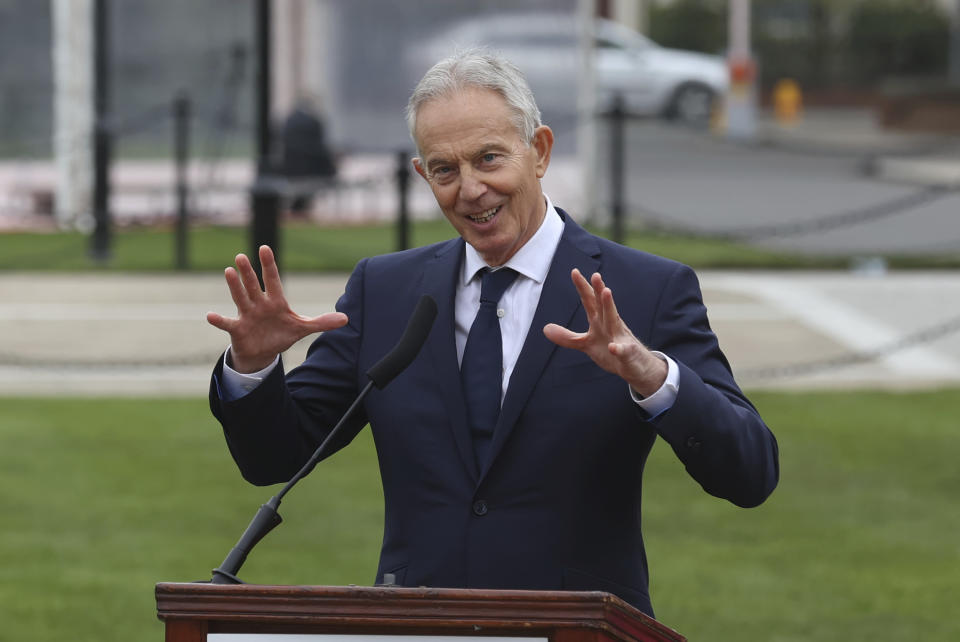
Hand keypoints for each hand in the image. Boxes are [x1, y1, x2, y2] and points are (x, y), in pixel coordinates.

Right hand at [206, 245, 347, 372]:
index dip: (269, 264)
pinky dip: (219, 320)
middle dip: (248, 272)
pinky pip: (227, 323)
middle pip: (253, 285)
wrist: (264, 353)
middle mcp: (259, 304)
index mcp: (276, 301)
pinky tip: (210, 315)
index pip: (272, 279)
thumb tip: (346, 319)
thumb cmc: (281, 334)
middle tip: (241, 256)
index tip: (264, 248)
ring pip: (240, 298)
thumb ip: (322, 322)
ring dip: (235, 286)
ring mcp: (247, 315)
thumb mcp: (303, 328)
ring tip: (228, 271)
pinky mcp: (238, 329)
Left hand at [543, 269, 666, 396]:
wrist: (635, 365)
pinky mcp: (627, 354)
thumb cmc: (610, 349)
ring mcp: (620, 338)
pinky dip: (619, 349)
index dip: (583, 287)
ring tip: (606, 292)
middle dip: (599, 290)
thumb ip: (567, 337)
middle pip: (604, 305)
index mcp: (599, 321)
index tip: (574, 271)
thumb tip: (545, 328)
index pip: (590, 301)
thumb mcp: (585, 344)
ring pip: (614, 320)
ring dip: (610, 306)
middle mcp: (611, 324)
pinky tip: (613, 347)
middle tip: (595, 275)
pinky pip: (623, 351)